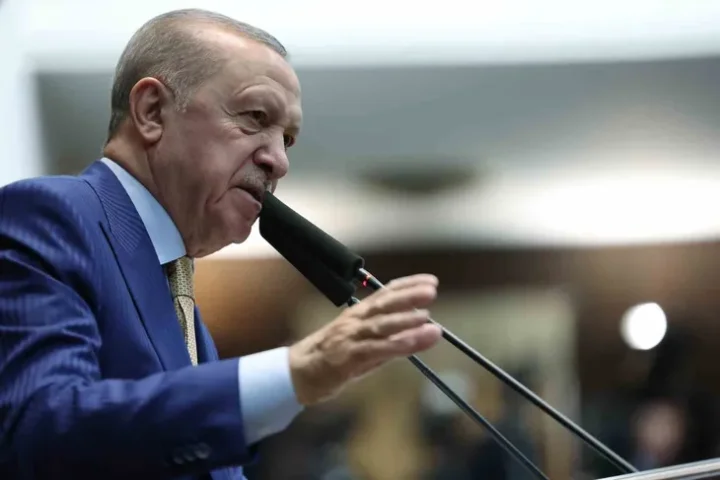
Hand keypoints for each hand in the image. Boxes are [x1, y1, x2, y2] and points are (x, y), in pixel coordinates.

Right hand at [288, 274, 441, 404]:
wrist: (300, 373)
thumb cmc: (334, 357)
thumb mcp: (366, 345)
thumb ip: (393, 340)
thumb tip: (424, 334)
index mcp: (359, 313)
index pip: (385, 293)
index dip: (408, 285)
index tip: (430, 281)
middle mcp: (355, 321)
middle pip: (384, 305)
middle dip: (408, 296)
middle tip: (431, 291)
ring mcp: (350, 338)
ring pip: (380, 325)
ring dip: (404, 320)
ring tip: (426, 316)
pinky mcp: (347, 357)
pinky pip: (374, 349)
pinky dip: (395, 345)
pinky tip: (411, 341)